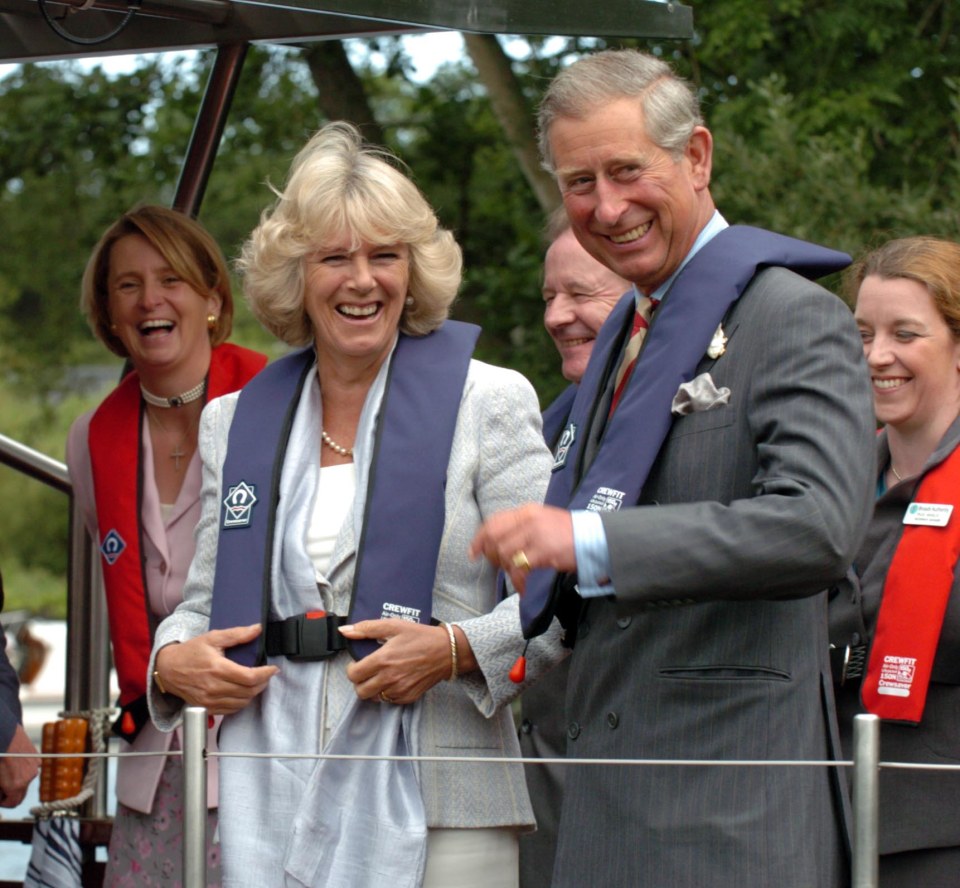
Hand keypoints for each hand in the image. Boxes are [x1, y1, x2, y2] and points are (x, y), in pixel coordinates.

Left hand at [0, 724, 39, 807]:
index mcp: (16, 785)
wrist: (4, 735)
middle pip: (21, 794)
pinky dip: (23, 769)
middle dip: (10, 793)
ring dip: (17, 780)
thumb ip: (0, 789)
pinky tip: (14, 762)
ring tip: (6, 772)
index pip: (13, 803)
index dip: (3, 803)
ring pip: (26, 780)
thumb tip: (1, 793)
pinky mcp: (36, 756)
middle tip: (1, 787)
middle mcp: (28, 777)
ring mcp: (34, 766)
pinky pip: (30, 768)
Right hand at [154, 624, 278, 715]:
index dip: (266, 674)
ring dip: (253, 693)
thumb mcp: (213, 637)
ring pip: (242, 703)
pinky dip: (241, 702)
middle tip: (267, 674)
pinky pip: (231, 710)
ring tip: (257, 682)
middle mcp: (214, 688)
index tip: (273, 668)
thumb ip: (237, 634)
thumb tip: (257, 629)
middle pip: (248, 691)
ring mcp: (209, 701)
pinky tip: (243, 692)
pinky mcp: (206, 708)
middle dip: (263, 683)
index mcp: (217, 669)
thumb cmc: (190, 652)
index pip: (249, 677)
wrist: (168, 669)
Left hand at [340, 620, 471, 704]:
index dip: (351, 669)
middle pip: (360, 691)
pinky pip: (389, 701)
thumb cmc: (420, 636)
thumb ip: (367, 628)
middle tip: (367, 672)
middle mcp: (389, 678)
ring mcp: (399, 690)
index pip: (353, 675)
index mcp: (383, 660)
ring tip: (381, 676)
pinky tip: (394, 680)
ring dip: (373, 689)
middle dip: (360, 682)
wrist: (447, 651)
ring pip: (374, 698)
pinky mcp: (408, 697)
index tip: (358, 664)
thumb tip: (344, 630)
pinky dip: (388, 693)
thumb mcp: (394, 626)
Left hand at [468, 504, 576, 593]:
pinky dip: (518, 581)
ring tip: (518, 577)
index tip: (474, 552)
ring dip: (507, 570)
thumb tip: (498, 542)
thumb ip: (521, 528)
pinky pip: (520, 568)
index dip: (480, 538)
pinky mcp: (542, 551)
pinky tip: (523, 589)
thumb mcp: (542, 522)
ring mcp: (535, 534)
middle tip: (499, 567)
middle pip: (494, 537)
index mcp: (527, 511)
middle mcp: (528, 519)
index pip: (494, 521)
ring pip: (504, 553)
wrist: (594, 538)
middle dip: (491, 555)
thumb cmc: (569, 534)